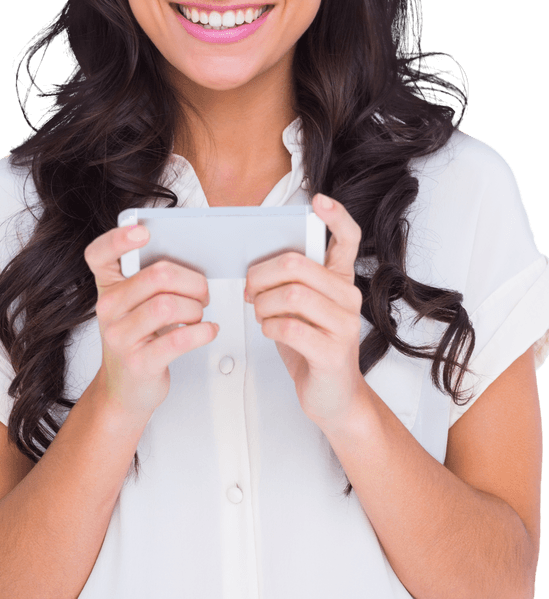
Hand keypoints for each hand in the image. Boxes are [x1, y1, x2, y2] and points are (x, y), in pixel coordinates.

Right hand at [84, 223, 217, 422]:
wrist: (124, 390)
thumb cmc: (135, 341)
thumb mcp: (131, 306)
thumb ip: (148, 280)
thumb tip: (186, 258)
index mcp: (106, 288)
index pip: (99, 255)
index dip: (118, 239)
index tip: (143, 233)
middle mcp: (108, 310)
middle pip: (157, 276)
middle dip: (191, 281)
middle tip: (200, 292)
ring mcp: (121, 337)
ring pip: (170, 306)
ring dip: (196, 308)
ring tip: (198, 314)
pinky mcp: (140, 362)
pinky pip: (179, 339)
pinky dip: (203, 332)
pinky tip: (207, 330)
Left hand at [244, 194, 363, 431]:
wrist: (333, 397)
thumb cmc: (311, 348)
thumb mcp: (302, 309)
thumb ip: (291, 283)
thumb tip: (257, 263)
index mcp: (341, 281)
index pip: (348, 238)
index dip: (335, 216)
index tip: (319, 201)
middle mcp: (348, 297)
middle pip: (297, 265)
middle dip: (261, 275)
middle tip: (250, 290)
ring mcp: (344, 325)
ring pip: (290, 295)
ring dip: (263, 304)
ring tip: (261, 314)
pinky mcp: (332, 351)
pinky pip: (288, 327)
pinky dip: (269, 327)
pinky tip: (269, 331)